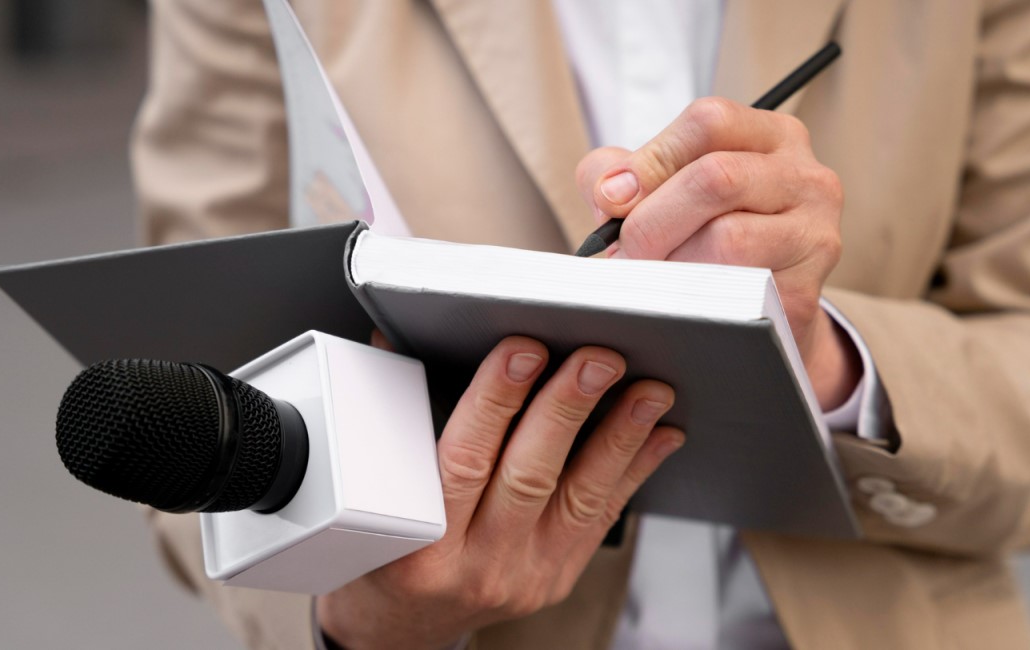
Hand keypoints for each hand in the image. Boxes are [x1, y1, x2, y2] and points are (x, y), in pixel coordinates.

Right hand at [318, 336, 683, 648]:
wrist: (405, 624)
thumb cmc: (385, 554)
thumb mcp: (371, 497)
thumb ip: (394, 416)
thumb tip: (393, 335)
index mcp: (421, 544)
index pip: (463, 460)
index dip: (496, 400)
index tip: (522, 351)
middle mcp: (476, 564)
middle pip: (529, 475)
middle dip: (568, 408)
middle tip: (597, 360)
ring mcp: (523, 575)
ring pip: (579, 498)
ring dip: (619, 437)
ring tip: (647, 392)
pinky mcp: (557, 578)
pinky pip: (600, 518)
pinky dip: (633, 470)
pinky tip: (658, 433)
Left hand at [575, 97, 858, 408]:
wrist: (755, 308)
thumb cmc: (701, 236)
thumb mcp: (661, 187)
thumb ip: (618, 172)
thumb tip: (612, 192)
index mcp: (771, 137)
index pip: (709, 121)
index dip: (652, 160)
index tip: (613, 199)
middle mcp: (806, 177)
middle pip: (717, 177)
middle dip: (653, 219)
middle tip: (626, 250)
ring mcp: (814, 235)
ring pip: (729, 238)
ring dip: (673, 263)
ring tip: (654, 277)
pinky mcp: (805, 292)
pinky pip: (738, 291)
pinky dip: (696, 297)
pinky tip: (682, 300)